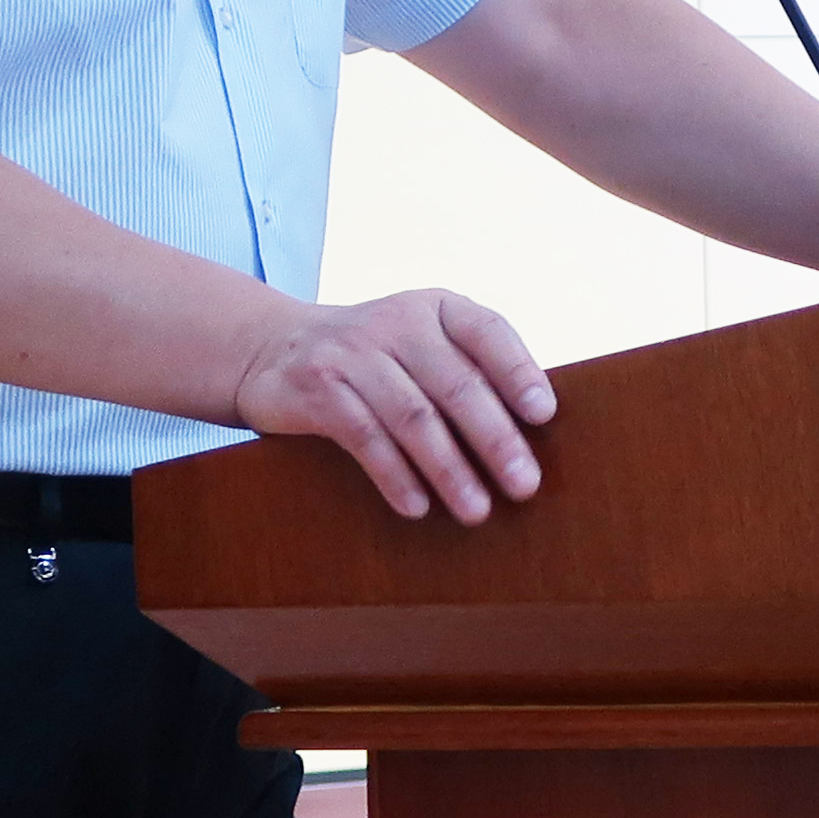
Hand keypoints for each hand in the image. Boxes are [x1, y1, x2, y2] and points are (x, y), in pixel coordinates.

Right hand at [233, 288, 556, 522]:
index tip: (544, 415)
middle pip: (455, 384)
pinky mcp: (317, 387)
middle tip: (524, 485)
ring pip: (412, 416)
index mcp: (435, 308)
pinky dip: (395, 475)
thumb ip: (466, 370)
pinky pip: (364, 437)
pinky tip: (418, 506)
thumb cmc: (373, 358)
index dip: (518, 372)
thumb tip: (532, 434)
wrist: (274, 347)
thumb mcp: (419, 343)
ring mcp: (353, 353)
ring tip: (477, 509)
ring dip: (449, 469)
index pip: (487, 331)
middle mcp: (396, 321)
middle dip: (495, 439)